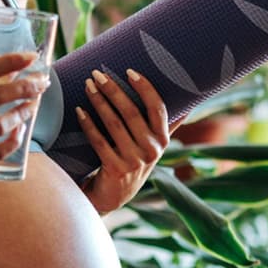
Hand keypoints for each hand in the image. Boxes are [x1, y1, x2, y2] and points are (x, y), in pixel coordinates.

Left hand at [76, 68, 178, 213]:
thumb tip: (188, 105)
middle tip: (98, 74)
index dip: (145, 88)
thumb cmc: (131, 162)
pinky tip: (79, 110)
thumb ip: (167, 127)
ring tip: (88, 86)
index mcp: (163, 140)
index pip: (157, 108)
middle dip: (113, 90)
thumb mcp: (152, 147)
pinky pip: (99, 140)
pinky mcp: (115, 169)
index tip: (129, 71)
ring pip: (114, 123)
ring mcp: (134, 161)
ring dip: (99, 101)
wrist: (113, 196)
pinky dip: (88, 123)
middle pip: (131, 112)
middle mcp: (152, 150)